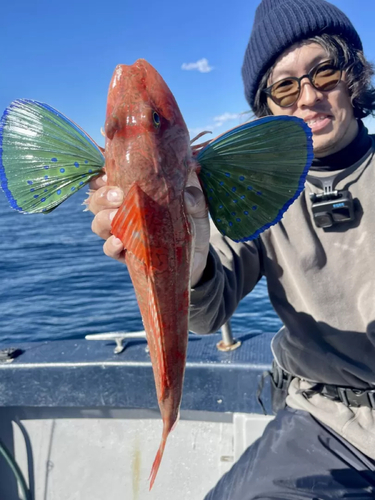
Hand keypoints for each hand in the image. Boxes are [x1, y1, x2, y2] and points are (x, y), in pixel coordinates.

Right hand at [88, 171, 209, 285]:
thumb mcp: (195, 203)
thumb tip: (186, 197)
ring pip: (98, 224)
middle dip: (102, 196)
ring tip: (117, 217)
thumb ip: (192, 194)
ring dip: (104, 219)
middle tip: (118, 196)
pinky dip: (112, 245)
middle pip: (96, 200)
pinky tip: (121, 242)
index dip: (101, 174)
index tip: (109, 172)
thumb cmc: (191, 220)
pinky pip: (109, 249)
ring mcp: (122, 233)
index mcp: (133, 191)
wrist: (197, 255)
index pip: (106, 178)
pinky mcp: (127, 255)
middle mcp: (121, 210)